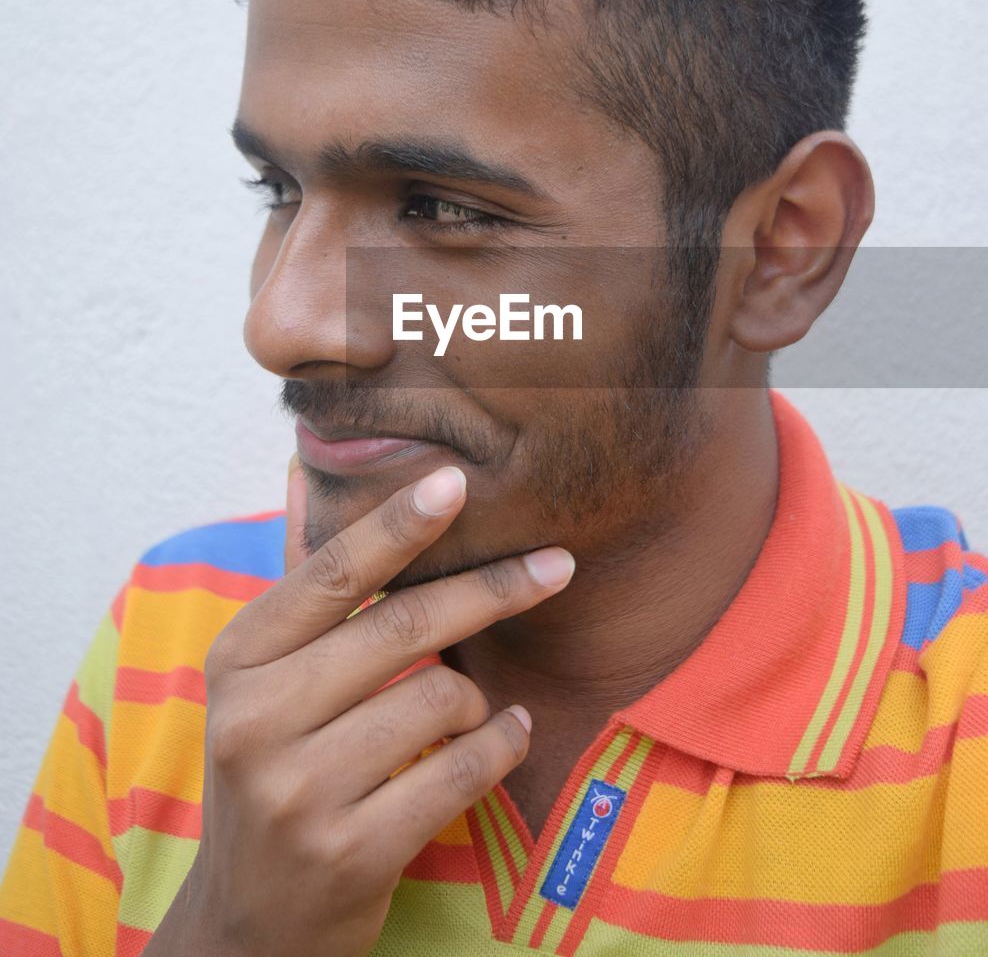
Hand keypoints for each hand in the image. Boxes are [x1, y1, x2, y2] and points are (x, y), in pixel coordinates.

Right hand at [145, 456, 574, 956]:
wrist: (249, 923)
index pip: (332, 573)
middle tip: (557, 565)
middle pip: (403, 625)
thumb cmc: (277, 775)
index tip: (457, 482)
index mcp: (238, 660)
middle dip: (493, 589)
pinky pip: (462, 770)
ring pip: (441, 698)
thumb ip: (308, 604)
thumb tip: (326, 487)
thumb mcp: (264, 688)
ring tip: (469, 712)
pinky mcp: (350, 852)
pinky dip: (503, 744)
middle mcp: (256, 719)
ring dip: (478, 698)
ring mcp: (299, 792)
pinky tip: (509, 734)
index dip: (399, 523)